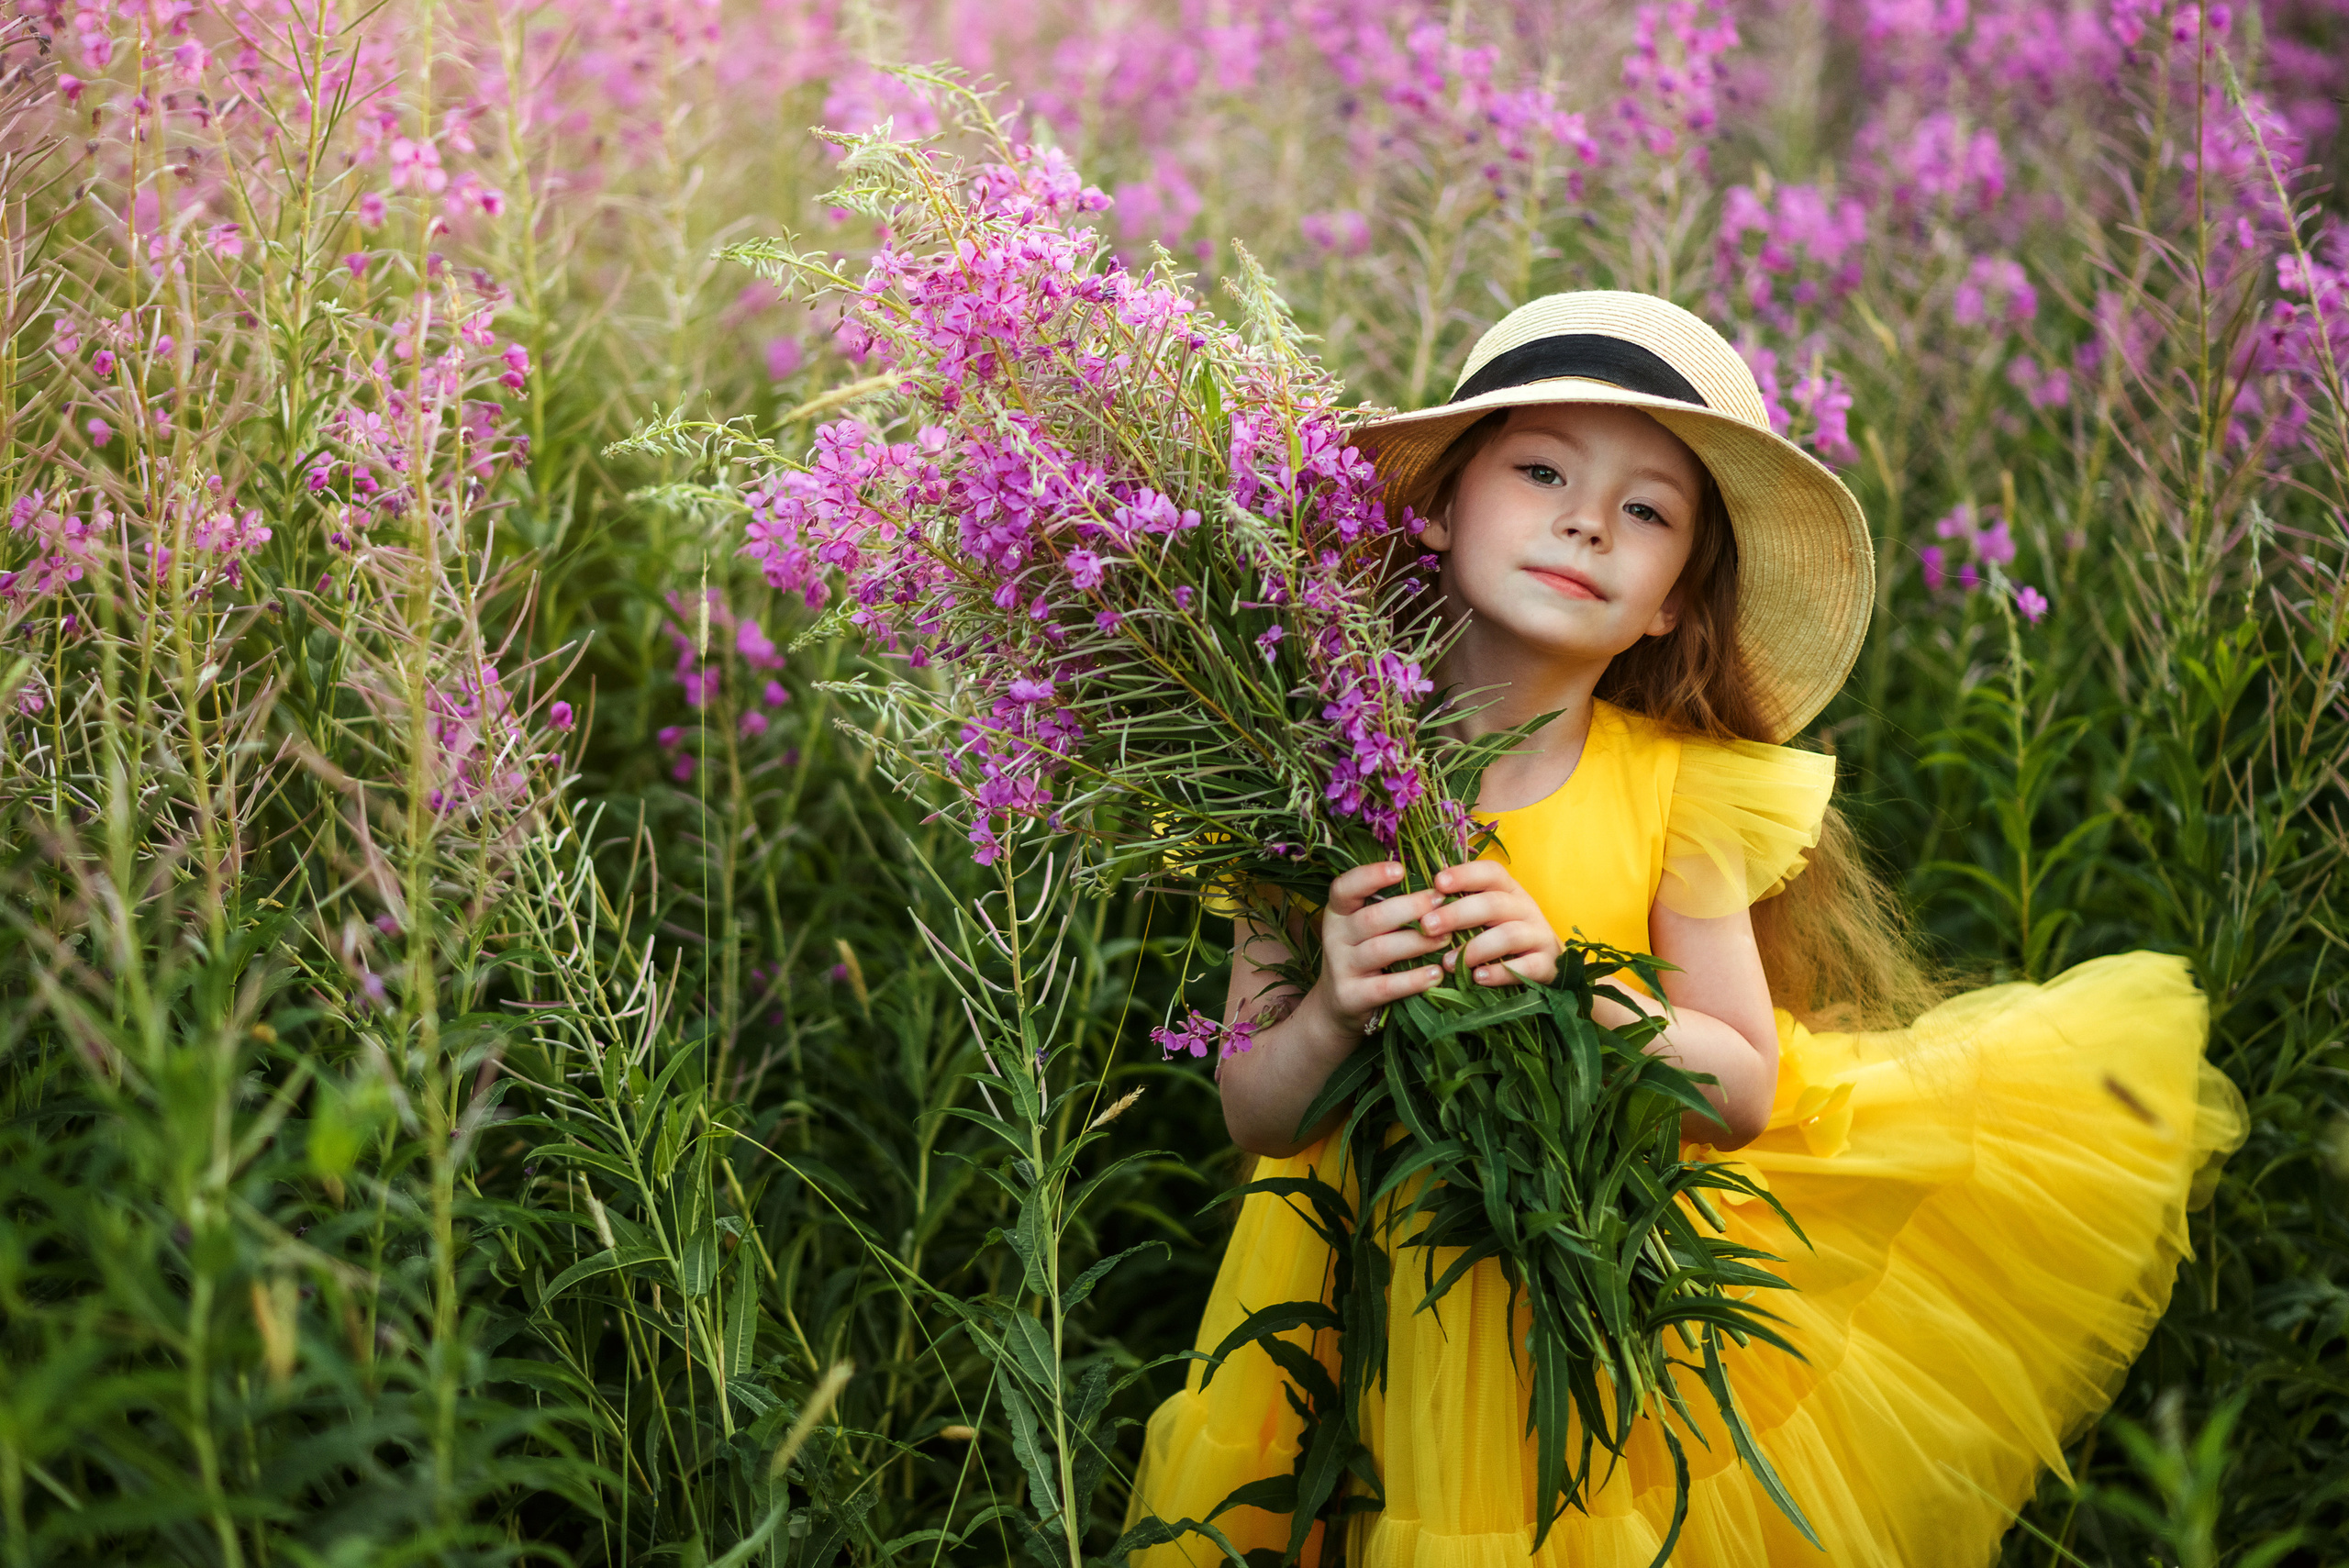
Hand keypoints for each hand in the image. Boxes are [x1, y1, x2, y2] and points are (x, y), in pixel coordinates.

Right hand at [1308, 861, 1450, 1035]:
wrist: (1338, 1005)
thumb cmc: (1364, 954)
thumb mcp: (1365, 928)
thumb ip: (1389, 907)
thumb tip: (1437, 883)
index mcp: (1338, 912)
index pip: (1344, 888)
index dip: (1370, 876)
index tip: (1400, 869)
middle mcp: (1334, 937)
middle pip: (1371, 918)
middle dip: (1409, 908)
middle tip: (1441, 902)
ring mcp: (1341, 967)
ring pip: (1380, 950)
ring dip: (1416, 942)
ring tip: (1446, 938)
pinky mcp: (1351, 996)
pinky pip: (1385, 987)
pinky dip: (1413, 980)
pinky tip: (1436, 974)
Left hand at [1416, 860, 1562, 987]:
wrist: (1545, 966)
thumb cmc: (1501, 938)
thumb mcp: (1485, 917)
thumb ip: (1460, 907)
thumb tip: (1418, 903)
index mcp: (1508, 891)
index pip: (1490, 873)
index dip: (1464, 874)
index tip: (1437, 882)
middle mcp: (1526, 908)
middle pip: (1493, 903)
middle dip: (1457, 914)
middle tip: (1428, 926)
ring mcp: (1539, 936)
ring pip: (1509, 935)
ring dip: (1475, 948)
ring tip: (1448, 962)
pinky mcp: (1547, 964)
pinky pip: (1527, 967)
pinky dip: (1501, 972)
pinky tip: (1478, 978)